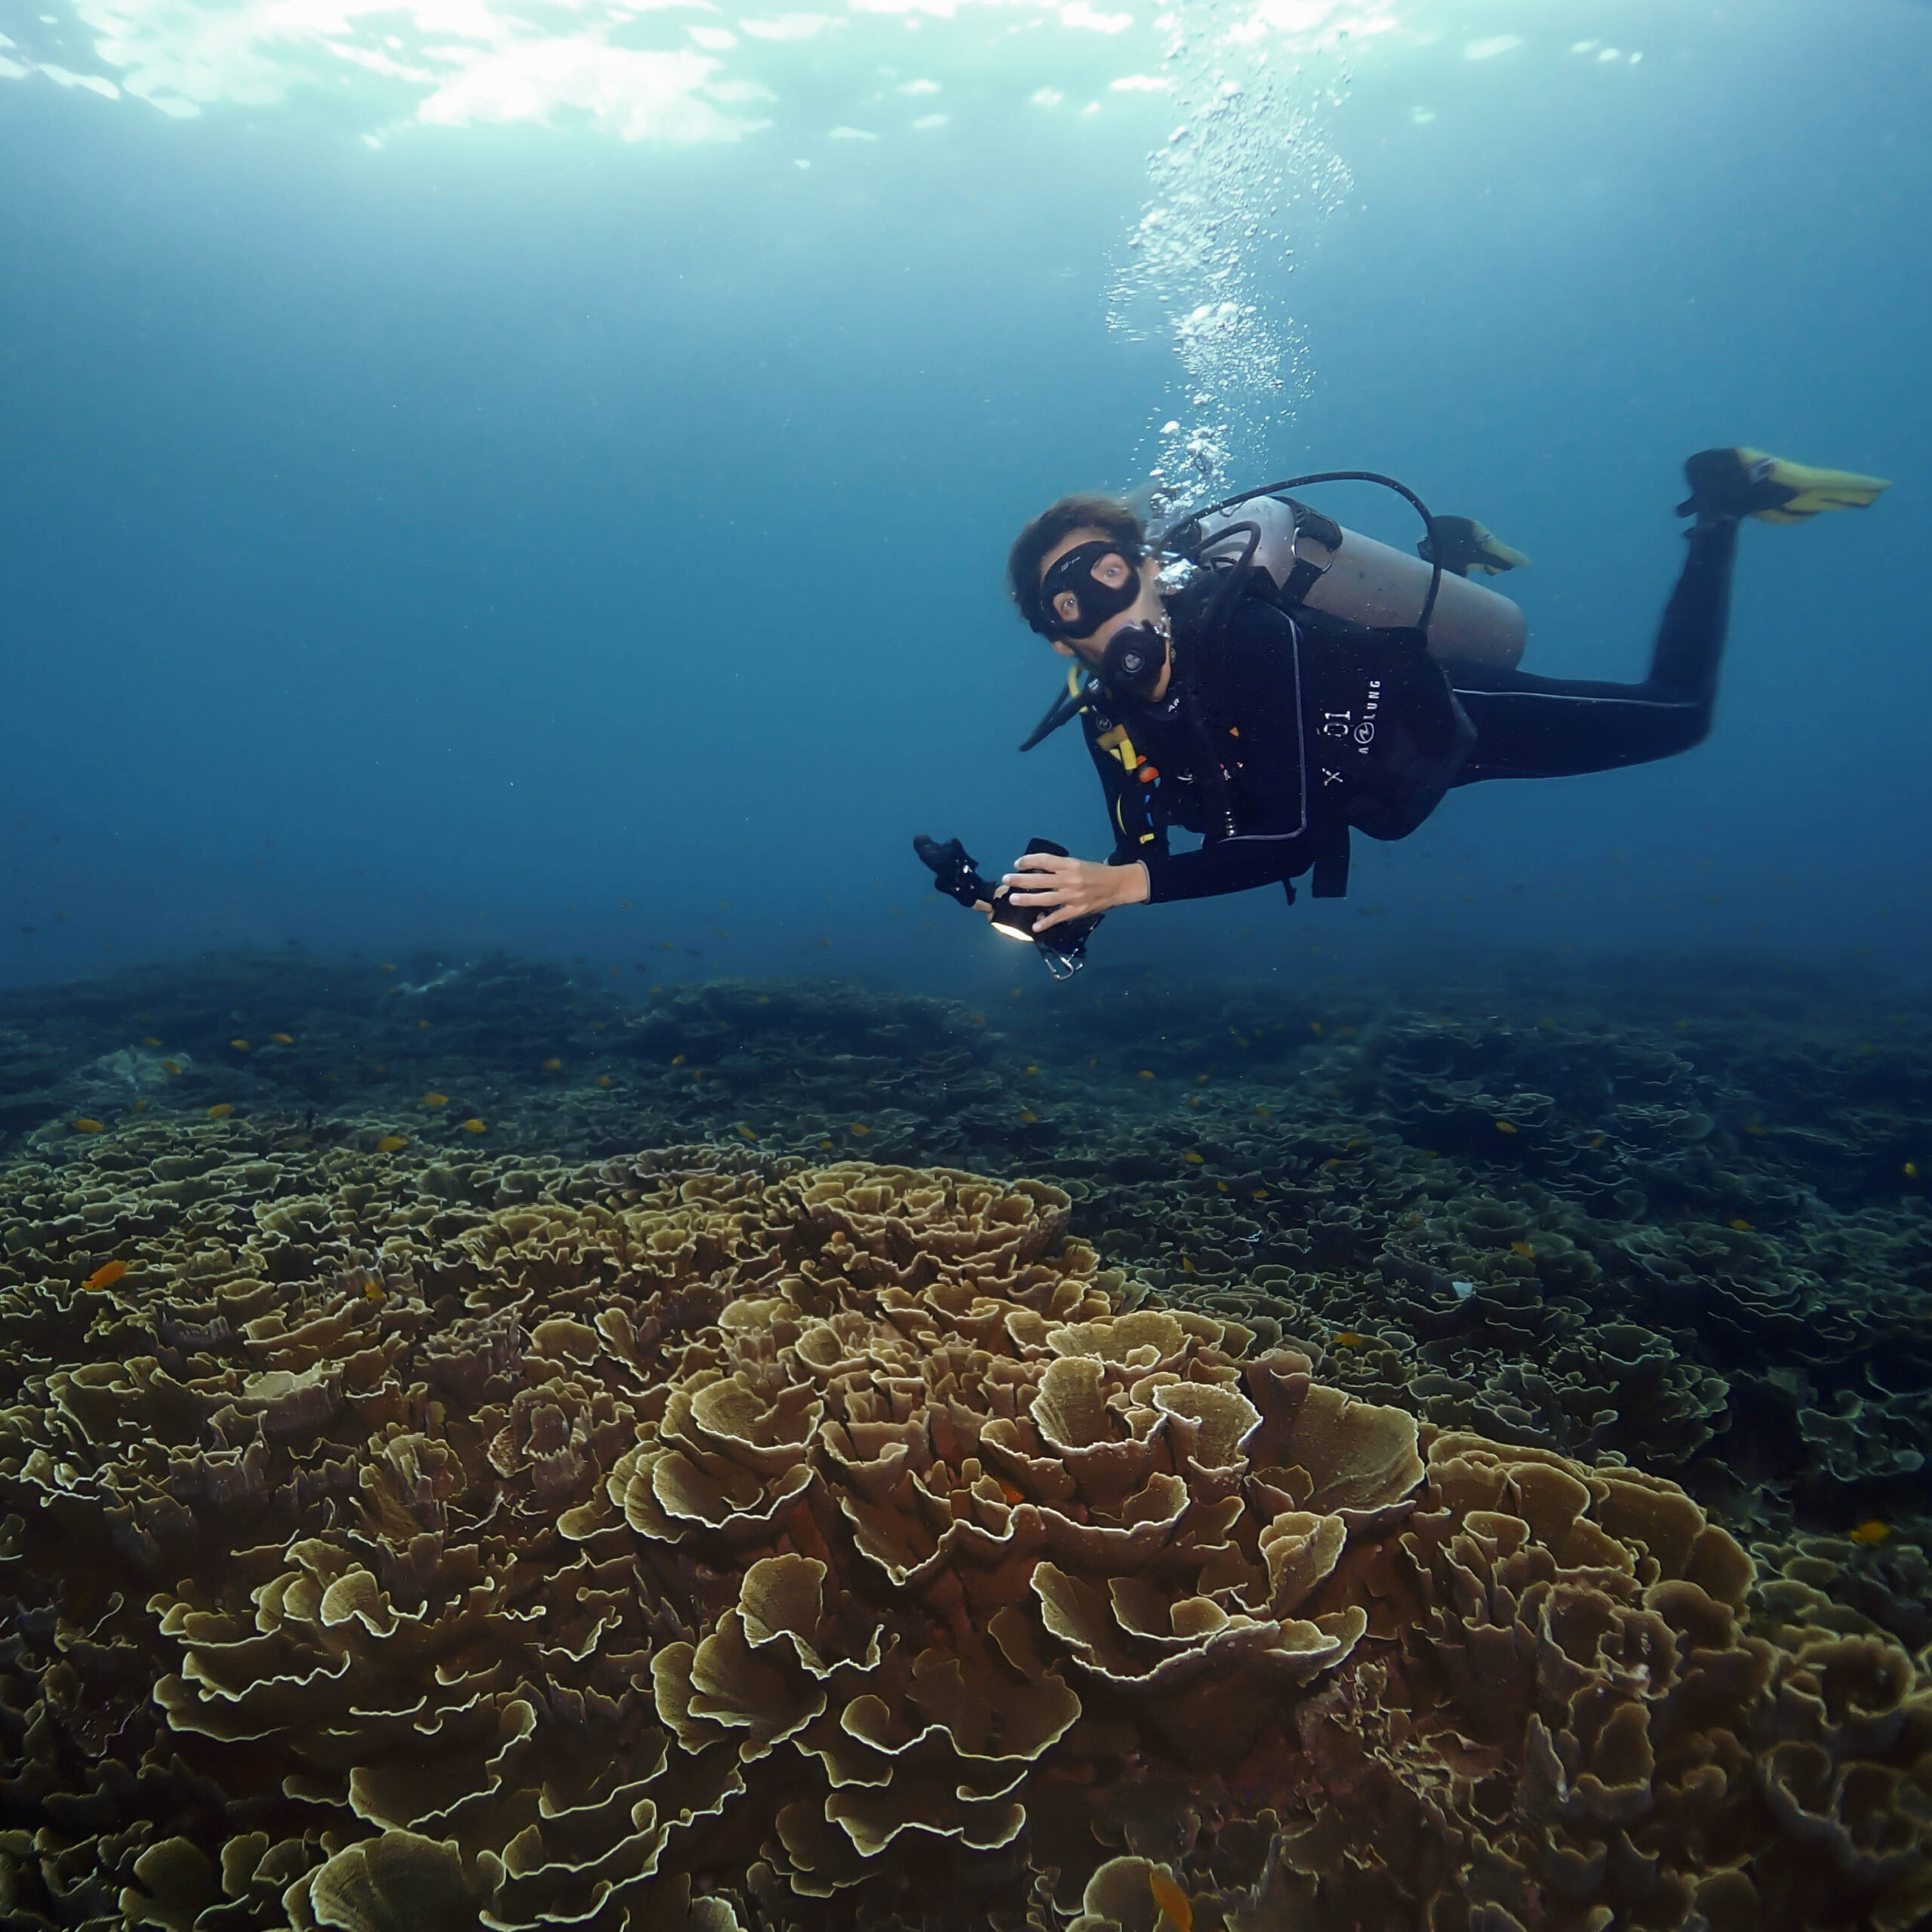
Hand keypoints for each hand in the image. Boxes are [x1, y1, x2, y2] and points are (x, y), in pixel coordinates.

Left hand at [1001, 852, 1148, 930]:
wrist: (1118, 885)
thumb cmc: (1096, 873)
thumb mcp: (1079, 864)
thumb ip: (1060, 868)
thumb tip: (1038, 870)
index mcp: (1070, 865)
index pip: (1045, 860)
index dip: (1029, 861)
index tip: (1017, 863)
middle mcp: (1070, 879)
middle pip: (1040, 879)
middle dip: (1020, 879)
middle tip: (1007, 879)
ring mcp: (1073, 896)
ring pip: (1045, 898)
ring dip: (1027, 899)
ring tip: (1013, 899)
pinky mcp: (1077, 910)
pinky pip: (1058, 917)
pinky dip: (1046, 922)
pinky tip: (1035, 926)